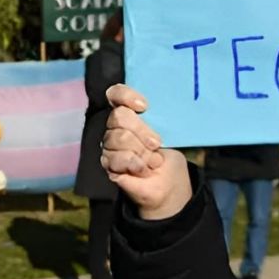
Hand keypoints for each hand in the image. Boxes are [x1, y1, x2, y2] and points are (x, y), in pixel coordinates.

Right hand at [99, 85, 192, 218]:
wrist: (168, 184)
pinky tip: (143, 169)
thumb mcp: (170, 133)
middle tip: (156, 144)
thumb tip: (154, 108)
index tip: (144, 106)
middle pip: (118, 117)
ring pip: (118, 138)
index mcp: (130, 114)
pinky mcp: (108, 164)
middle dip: (142, 131)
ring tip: (153, 161)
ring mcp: (109, 145)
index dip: (125, 95)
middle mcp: (115, 127)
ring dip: (141, 151)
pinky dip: (135, 164)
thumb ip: (159, 117)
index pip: (115, 94)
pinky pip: (116, 158)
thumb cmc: (168, 156)